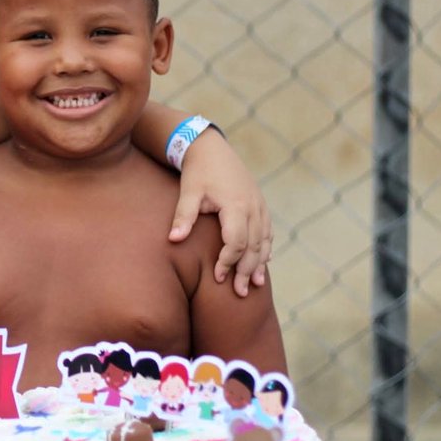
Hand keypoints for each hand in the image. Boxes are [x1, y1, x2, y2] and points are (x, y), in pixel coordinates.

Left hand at [168, 128, 271, 296]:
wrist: (211, 148)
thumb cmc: (198, 172)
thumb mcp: (189, 192)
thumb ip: (183, 216)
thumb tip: (173, 240)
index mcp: (236, 205)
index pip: (236, 241)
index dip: (228, 261)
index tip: (218, 277)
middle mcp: (253, 207)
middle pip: (253, 246)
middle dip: (246, 270)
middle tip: (239, 292)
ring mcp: (260, 206)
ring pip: (264, 241)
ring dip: (259, 264)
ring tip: (253, 285)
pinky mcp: (260, 205)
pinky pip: (267, 232)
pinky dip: (265, 249)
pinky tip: (262, 264)